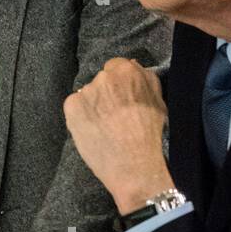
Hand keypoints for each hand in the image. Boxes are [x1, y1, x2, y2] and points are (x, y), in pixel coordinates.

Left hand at [63, 58, 173, 213]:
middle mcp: (104, 77)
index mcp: (127, 71)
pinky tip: (93, 130)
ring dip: (93, 105)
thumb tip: (133, 65)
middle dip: (106, 93)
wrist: (134, 166)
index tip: (122, 97)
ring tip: (104, 127)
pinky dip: (80, 116)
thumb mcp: (159, 102)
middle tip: (114, 115)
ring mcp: (86, 91)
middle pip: (101, 80)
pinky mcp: (71, 107)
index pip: (117, 66)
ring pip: (88, 94)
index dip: (120, 83)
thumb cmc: (151, 136)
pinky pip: (74, 106)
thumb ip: (145, 79)